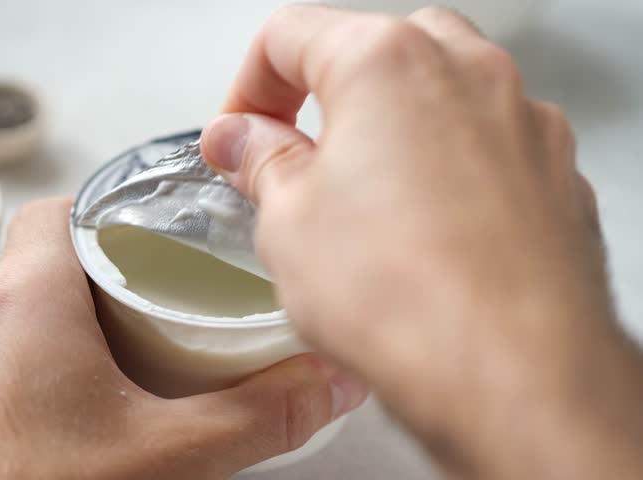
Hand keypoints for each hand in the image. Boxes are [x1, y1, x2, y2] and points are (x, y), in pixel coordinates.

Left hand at [0, 197, 366, 479]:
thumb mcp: (171, 459)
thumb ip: (261, 413)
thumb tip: (329, 382)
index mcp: (24, 302)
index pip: (59, 211)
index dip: (106, 219)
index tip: (150, 246)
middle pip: (39, 266)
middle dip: (97, 286)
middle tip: (149, 317)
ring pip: (3, 316)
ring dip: (54, 331)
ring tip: (109, 370)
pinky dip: (15, 374)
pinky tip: (54, 418)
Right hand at [201, 5, 642, 478]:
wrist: (516, 375)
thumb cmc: (407, 298)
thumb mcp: (289, 223)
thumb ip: (260, 162)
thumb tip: (241, 140)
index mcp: (386, 64)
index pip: (291, 35)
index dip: (247, 86)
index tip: (240, 134)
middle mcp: (466, 73)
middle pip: (373, 51)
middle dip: (325, 97)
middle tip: (297, 158)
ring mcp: (521, 121)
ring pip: (437, 96)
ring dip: (390, 131)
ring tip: (361, 202)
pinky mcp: (554, 175)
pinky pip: (485, 147)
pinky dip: (446, 169)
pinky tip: (422, 231)